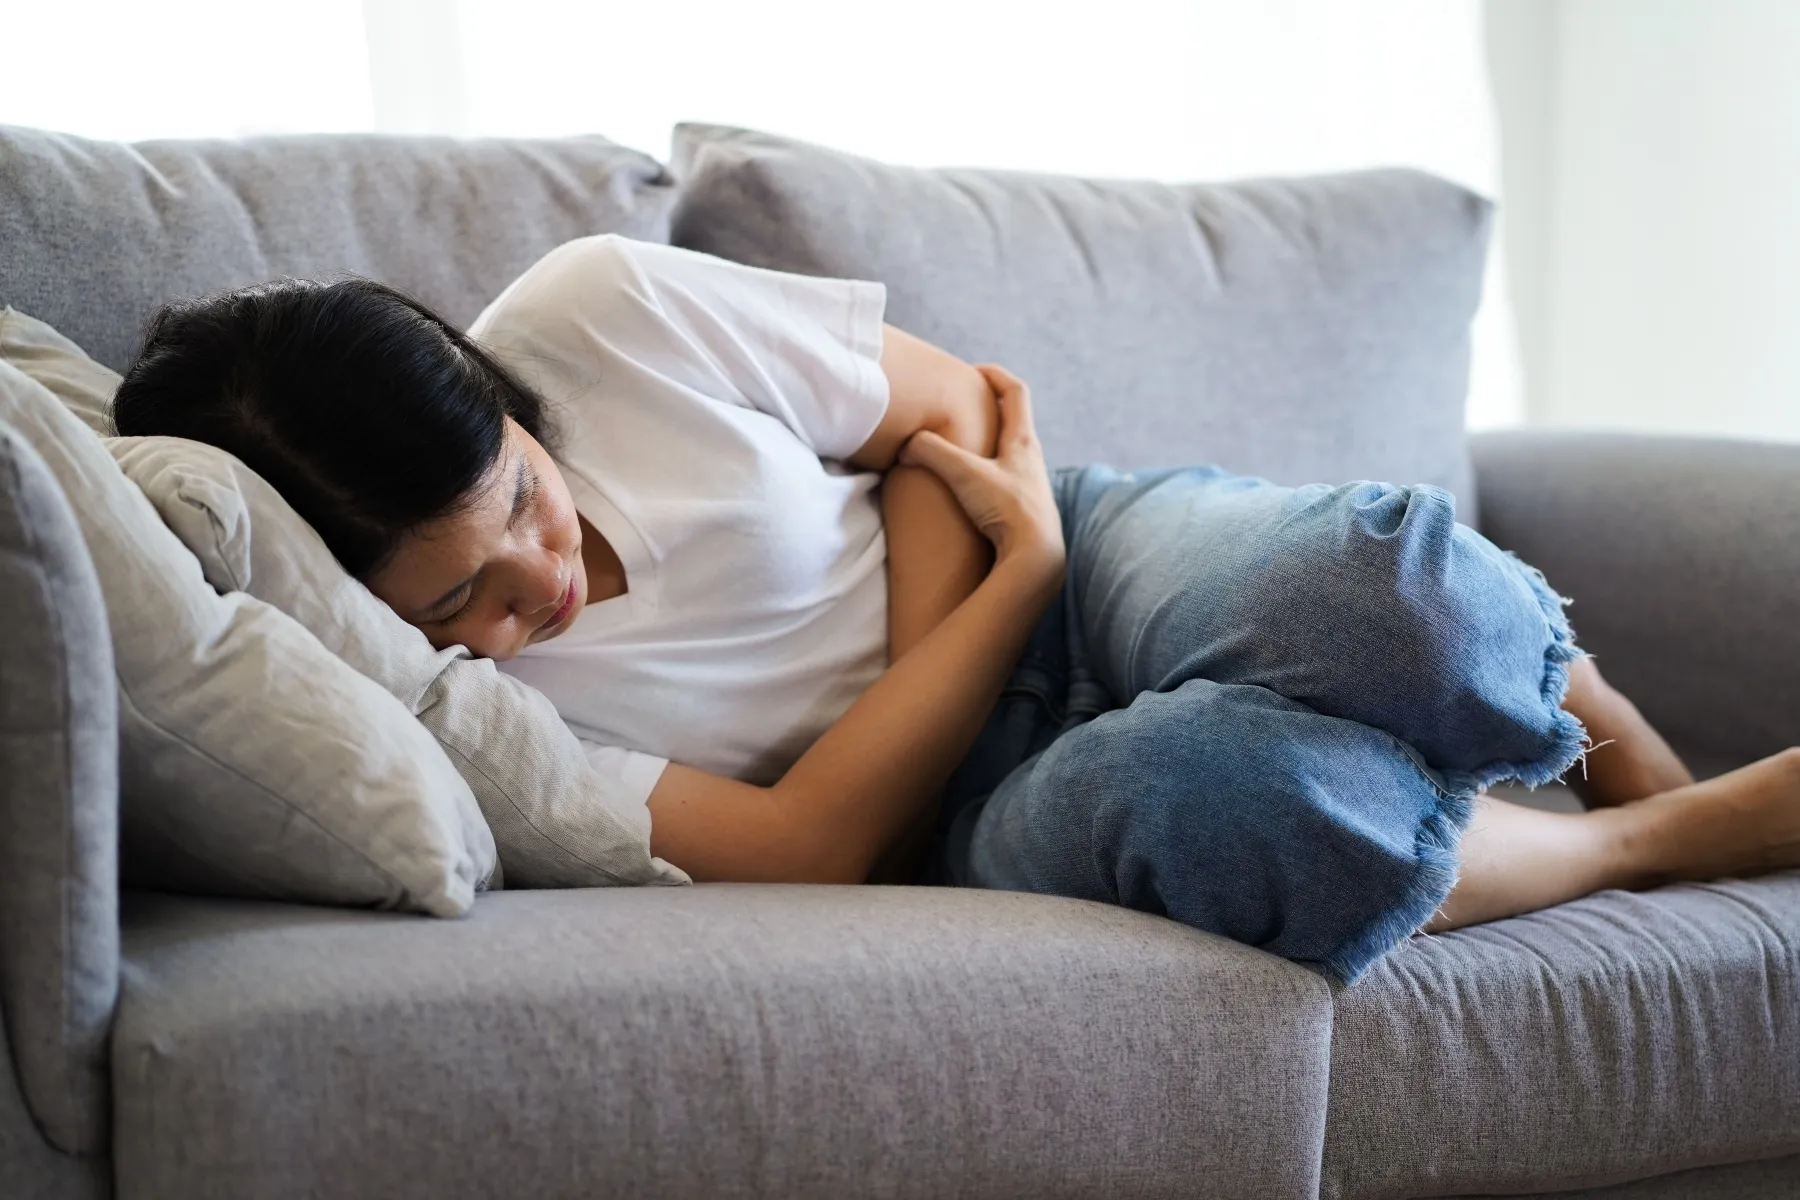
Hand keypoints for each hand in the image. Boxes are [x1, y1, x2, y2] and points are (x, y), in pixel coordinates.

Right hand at [897, 364, 1065, 576]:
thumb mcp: (963, 473)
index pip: (1015, 392)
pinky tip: (968, 491)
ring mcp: (1029, 487)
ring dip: (988, 446)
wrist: (1035, 559)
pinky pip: (1003, 482)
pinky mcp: (1022, 511)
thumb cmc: (1007, 510)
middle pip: (1014, 422)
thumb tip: (906, 445)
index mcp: (1023, 441)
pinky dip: (985, 476)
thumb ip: (931, 451)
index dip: (994, 375)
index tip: (973, 372)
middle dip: (989, 410)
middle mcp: (1032, 460)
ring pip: (1009, 455)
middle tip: (964, 408)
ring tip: (961, 451)